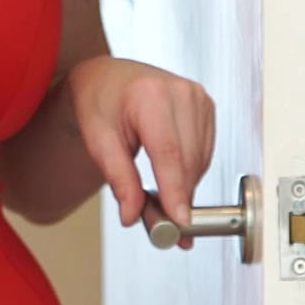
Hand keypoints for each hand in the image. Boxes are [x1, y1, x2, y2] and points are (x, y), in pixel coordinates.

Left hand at [66, 55, 217, 242]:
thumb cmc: (99, 102)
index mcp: (150, 95)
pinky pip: (204, 153)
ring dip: (184, 187)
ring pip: (200, 161)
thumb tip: (132, 215)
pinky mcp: (207, 106)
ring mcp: (198, 97)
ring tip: (158, 198)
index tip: (180, 220)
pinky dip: (189, 171)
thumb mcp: (97, 140)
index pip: (169, 153)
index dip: (176, 190)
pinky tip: (169, 175)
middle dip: (178, 198)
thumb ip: (118, 178)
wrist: (108, 77)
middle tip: (164, 227)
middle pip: (188, 160)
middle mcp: (181, 92)